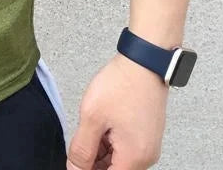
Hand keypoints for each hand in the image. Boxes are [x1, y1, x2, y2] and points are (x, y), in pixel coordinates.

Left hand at [66, 52, 168, 168]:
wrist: (144, 63)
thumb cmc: (121, 85)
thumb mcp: (92, 116)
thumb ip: (81, 148)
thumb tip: (74, 169)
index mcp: (134, 158)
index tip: (75, 161)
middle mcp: (146, 157)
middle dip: (93, 163)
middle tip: (77, 147)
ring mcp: (148, 146)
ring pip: (119, 162)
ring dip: (100, 154)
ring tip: (89, 131)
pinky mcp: (146, 135)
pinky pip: (126, 150)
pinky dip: (110, 145)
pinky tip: (99, 129)